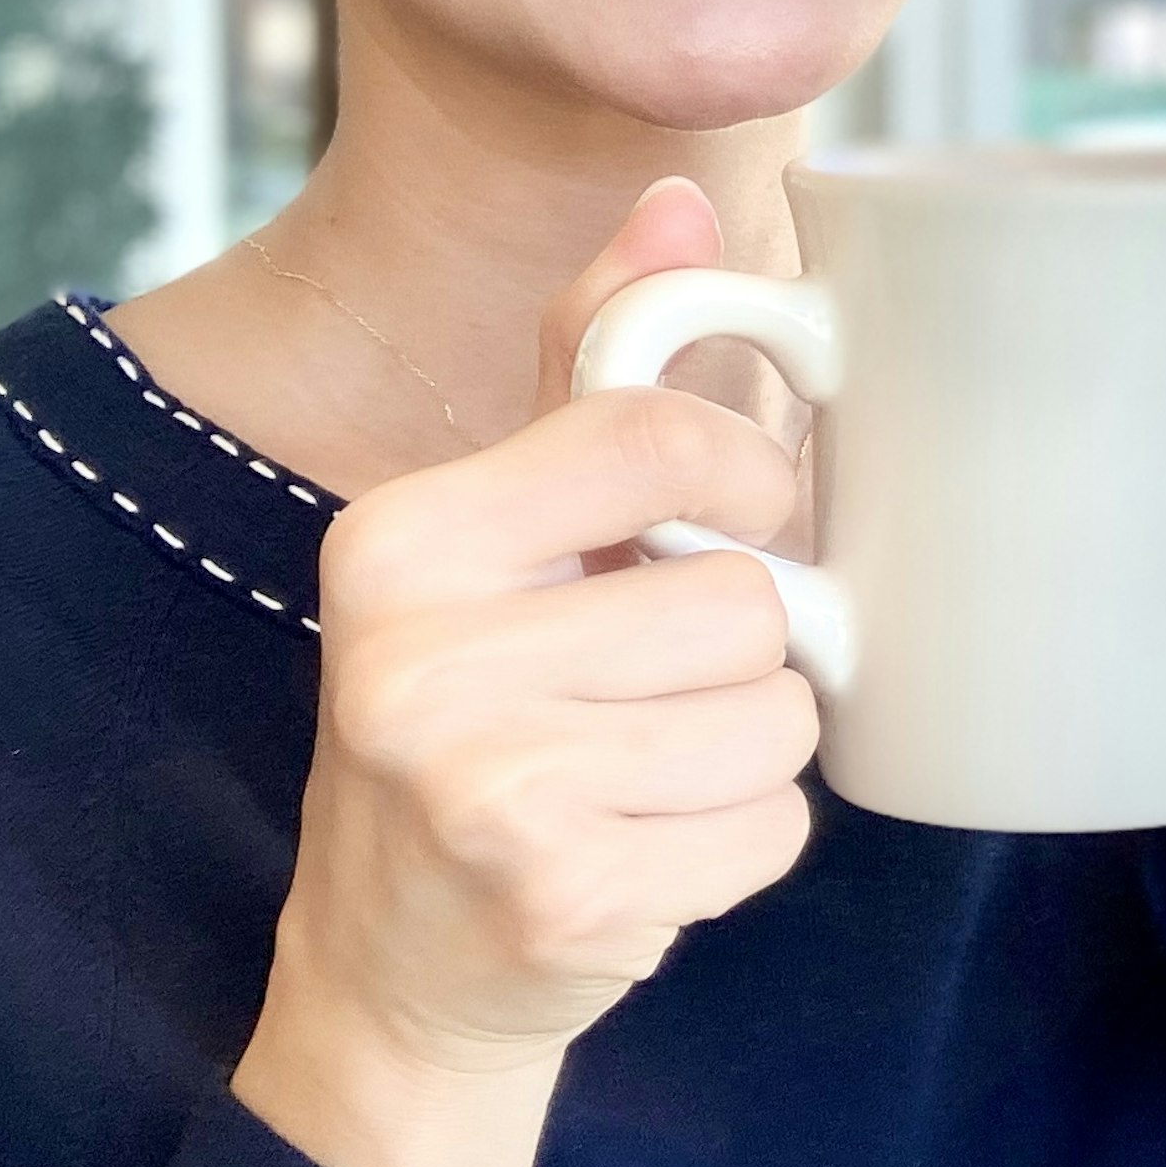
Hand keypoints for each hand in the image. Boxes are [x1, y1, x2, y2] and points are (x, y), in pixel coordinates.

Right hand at [230, 181, 820, 1166]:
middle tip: (645, 694)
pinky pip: (769, 829)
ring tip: (643, 772)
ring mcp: (482, 788)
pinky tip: (645, 853)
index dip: (746, 474)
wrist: (391, 969)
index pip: (650, 435)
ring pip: (774, 715)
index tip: (745, 511)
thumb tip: (682, 197)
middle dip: (737, 653)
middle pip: (740, 599)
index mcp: (398, 538)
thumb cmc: (473, 713)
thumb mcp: (500, 531)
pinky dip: (742, 846)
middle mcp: (414, 658)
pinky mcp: (561, 898)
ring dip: (748, 752)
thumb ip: (590, 368)